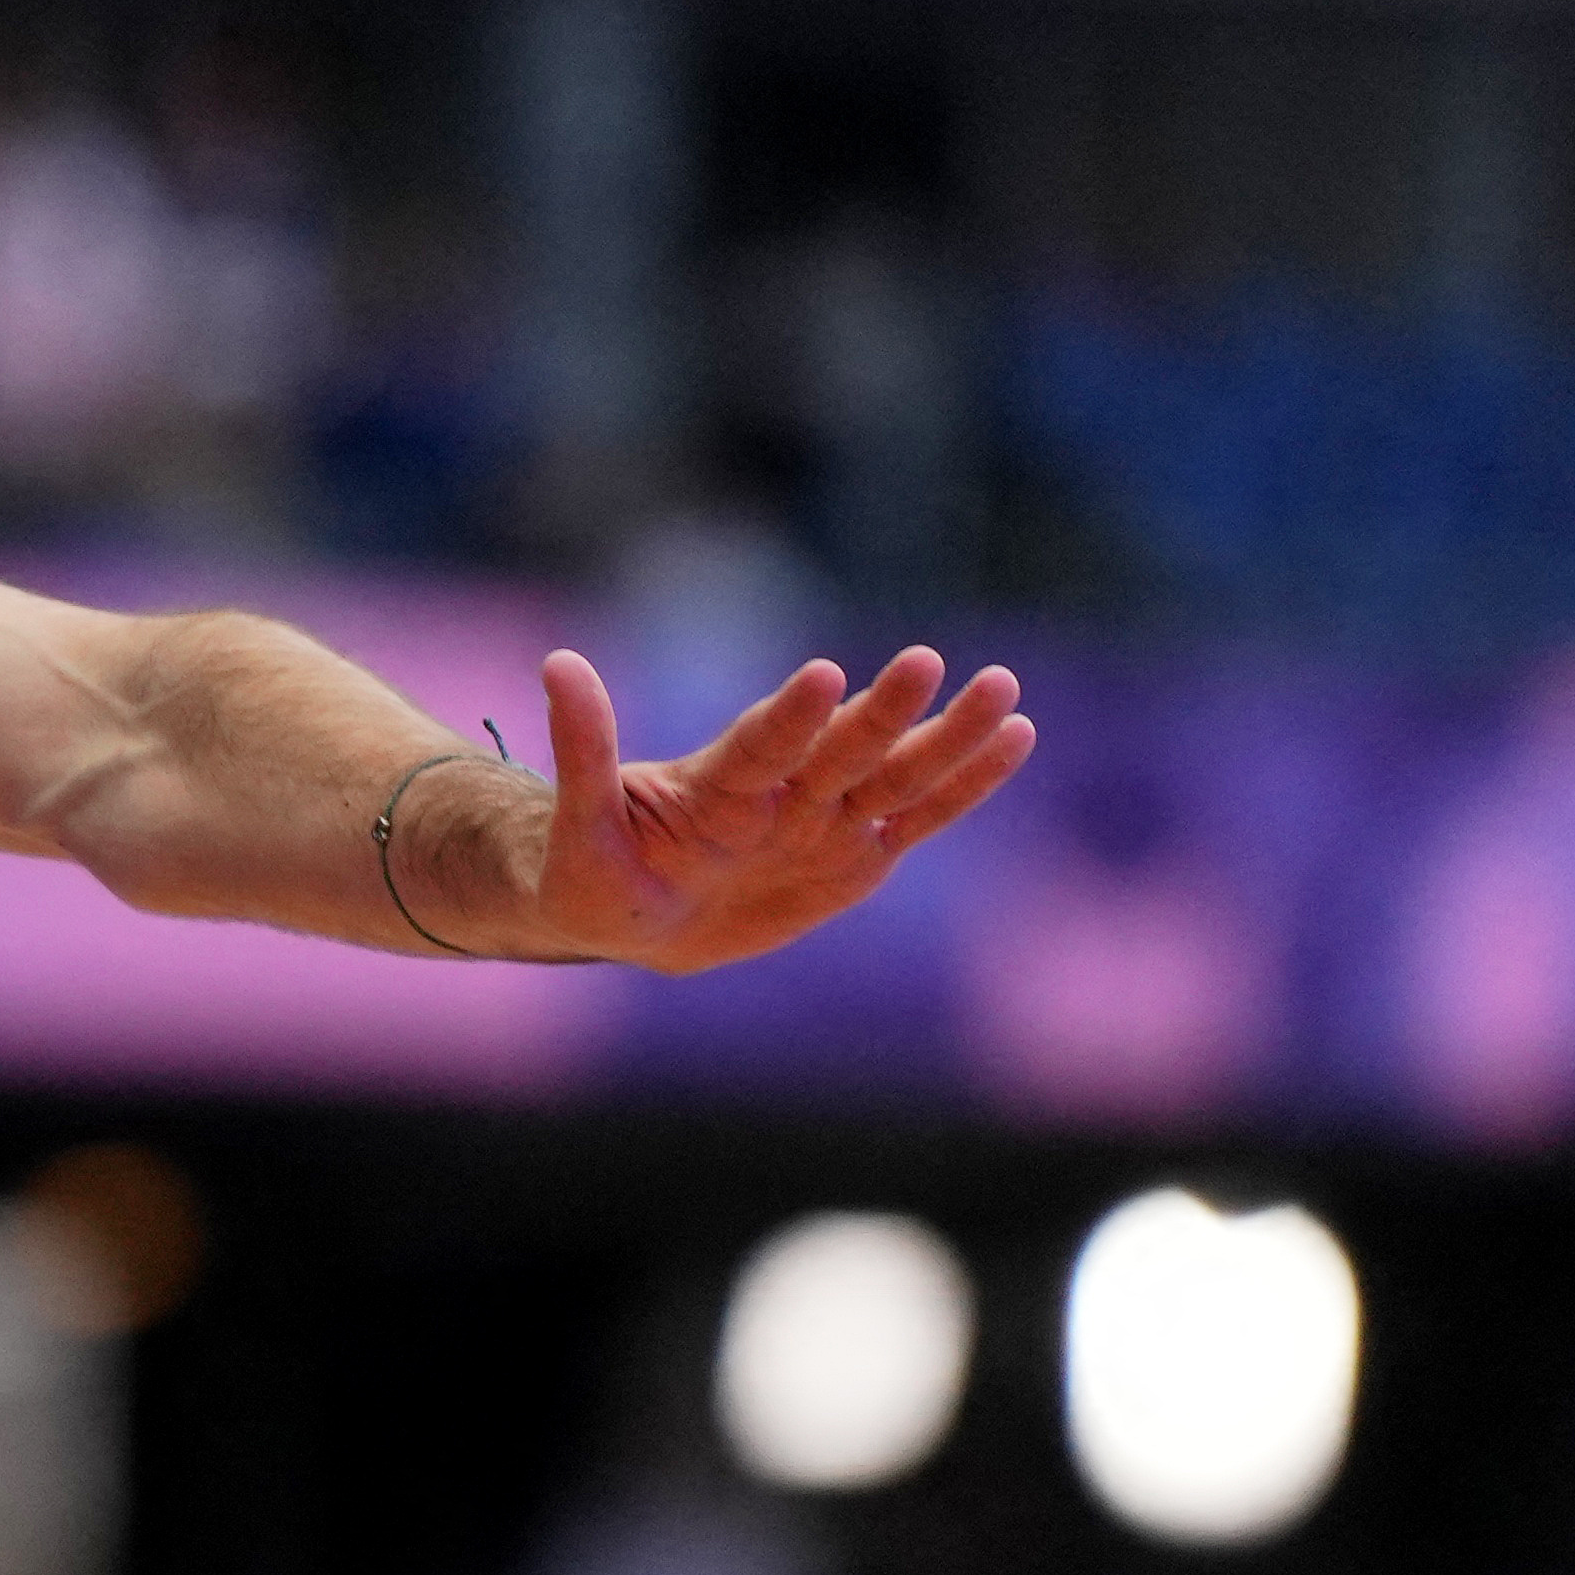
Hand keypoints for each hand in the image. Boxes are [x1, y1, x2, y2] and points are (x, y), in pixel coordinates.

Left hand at [460, 643, 1031, 971]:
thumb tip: (558, 662)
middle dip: (884, 714)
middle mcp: (781, 792)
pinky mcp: (857, 856)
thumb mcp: (576, 822)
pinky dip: (964, 784)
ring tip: (1002, 686)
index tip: (821, 676)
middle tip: (926, 663)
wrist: (630, 912)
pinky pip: (919, 817)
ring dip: (946, 737)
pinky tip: (1016, 736)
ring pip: (895, 777)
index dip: (790, 717)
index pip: (760, 744)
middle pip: (840, 750)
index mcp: (717, 785)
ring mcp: (824, 820)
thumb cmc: (592, 864)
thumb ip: (584, 750)